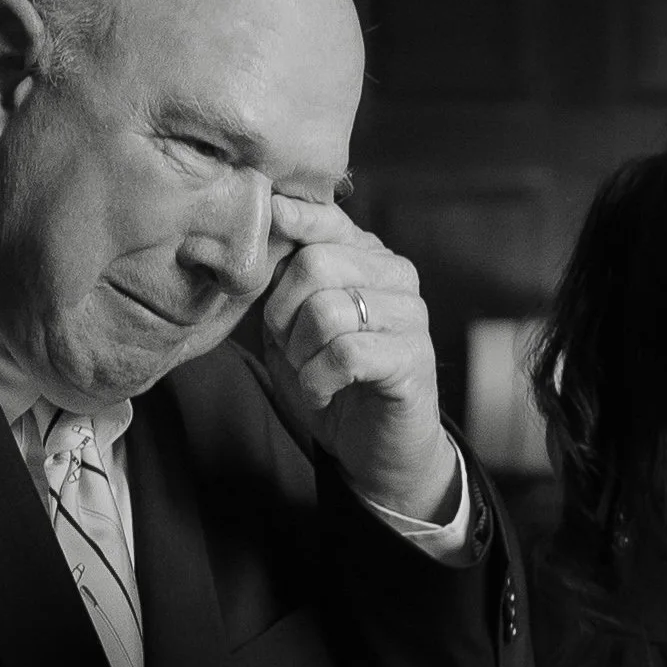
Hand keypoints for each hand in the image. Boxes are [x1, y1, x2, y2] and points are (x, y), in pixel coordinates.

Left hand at [261, 195, 458, 522]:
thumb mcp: (293, 326)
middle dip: (283, 313)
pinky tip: (324, 392)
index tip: (271, 220)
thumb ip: (280, 283)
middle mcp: (396, 275)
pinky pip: (344, 355)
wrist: (375, 447)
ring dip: (301, 353)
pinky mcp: (412, 358)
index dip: (293, 222)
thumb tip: (253, 238)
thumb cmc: (332, 382)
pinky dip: (318, 381)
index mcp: (368, 256)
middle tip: (289, 348)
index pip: (328, 218)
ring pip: (327, 311)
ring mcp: (410, 315)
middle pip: (316, 264)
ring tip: (310, 372)